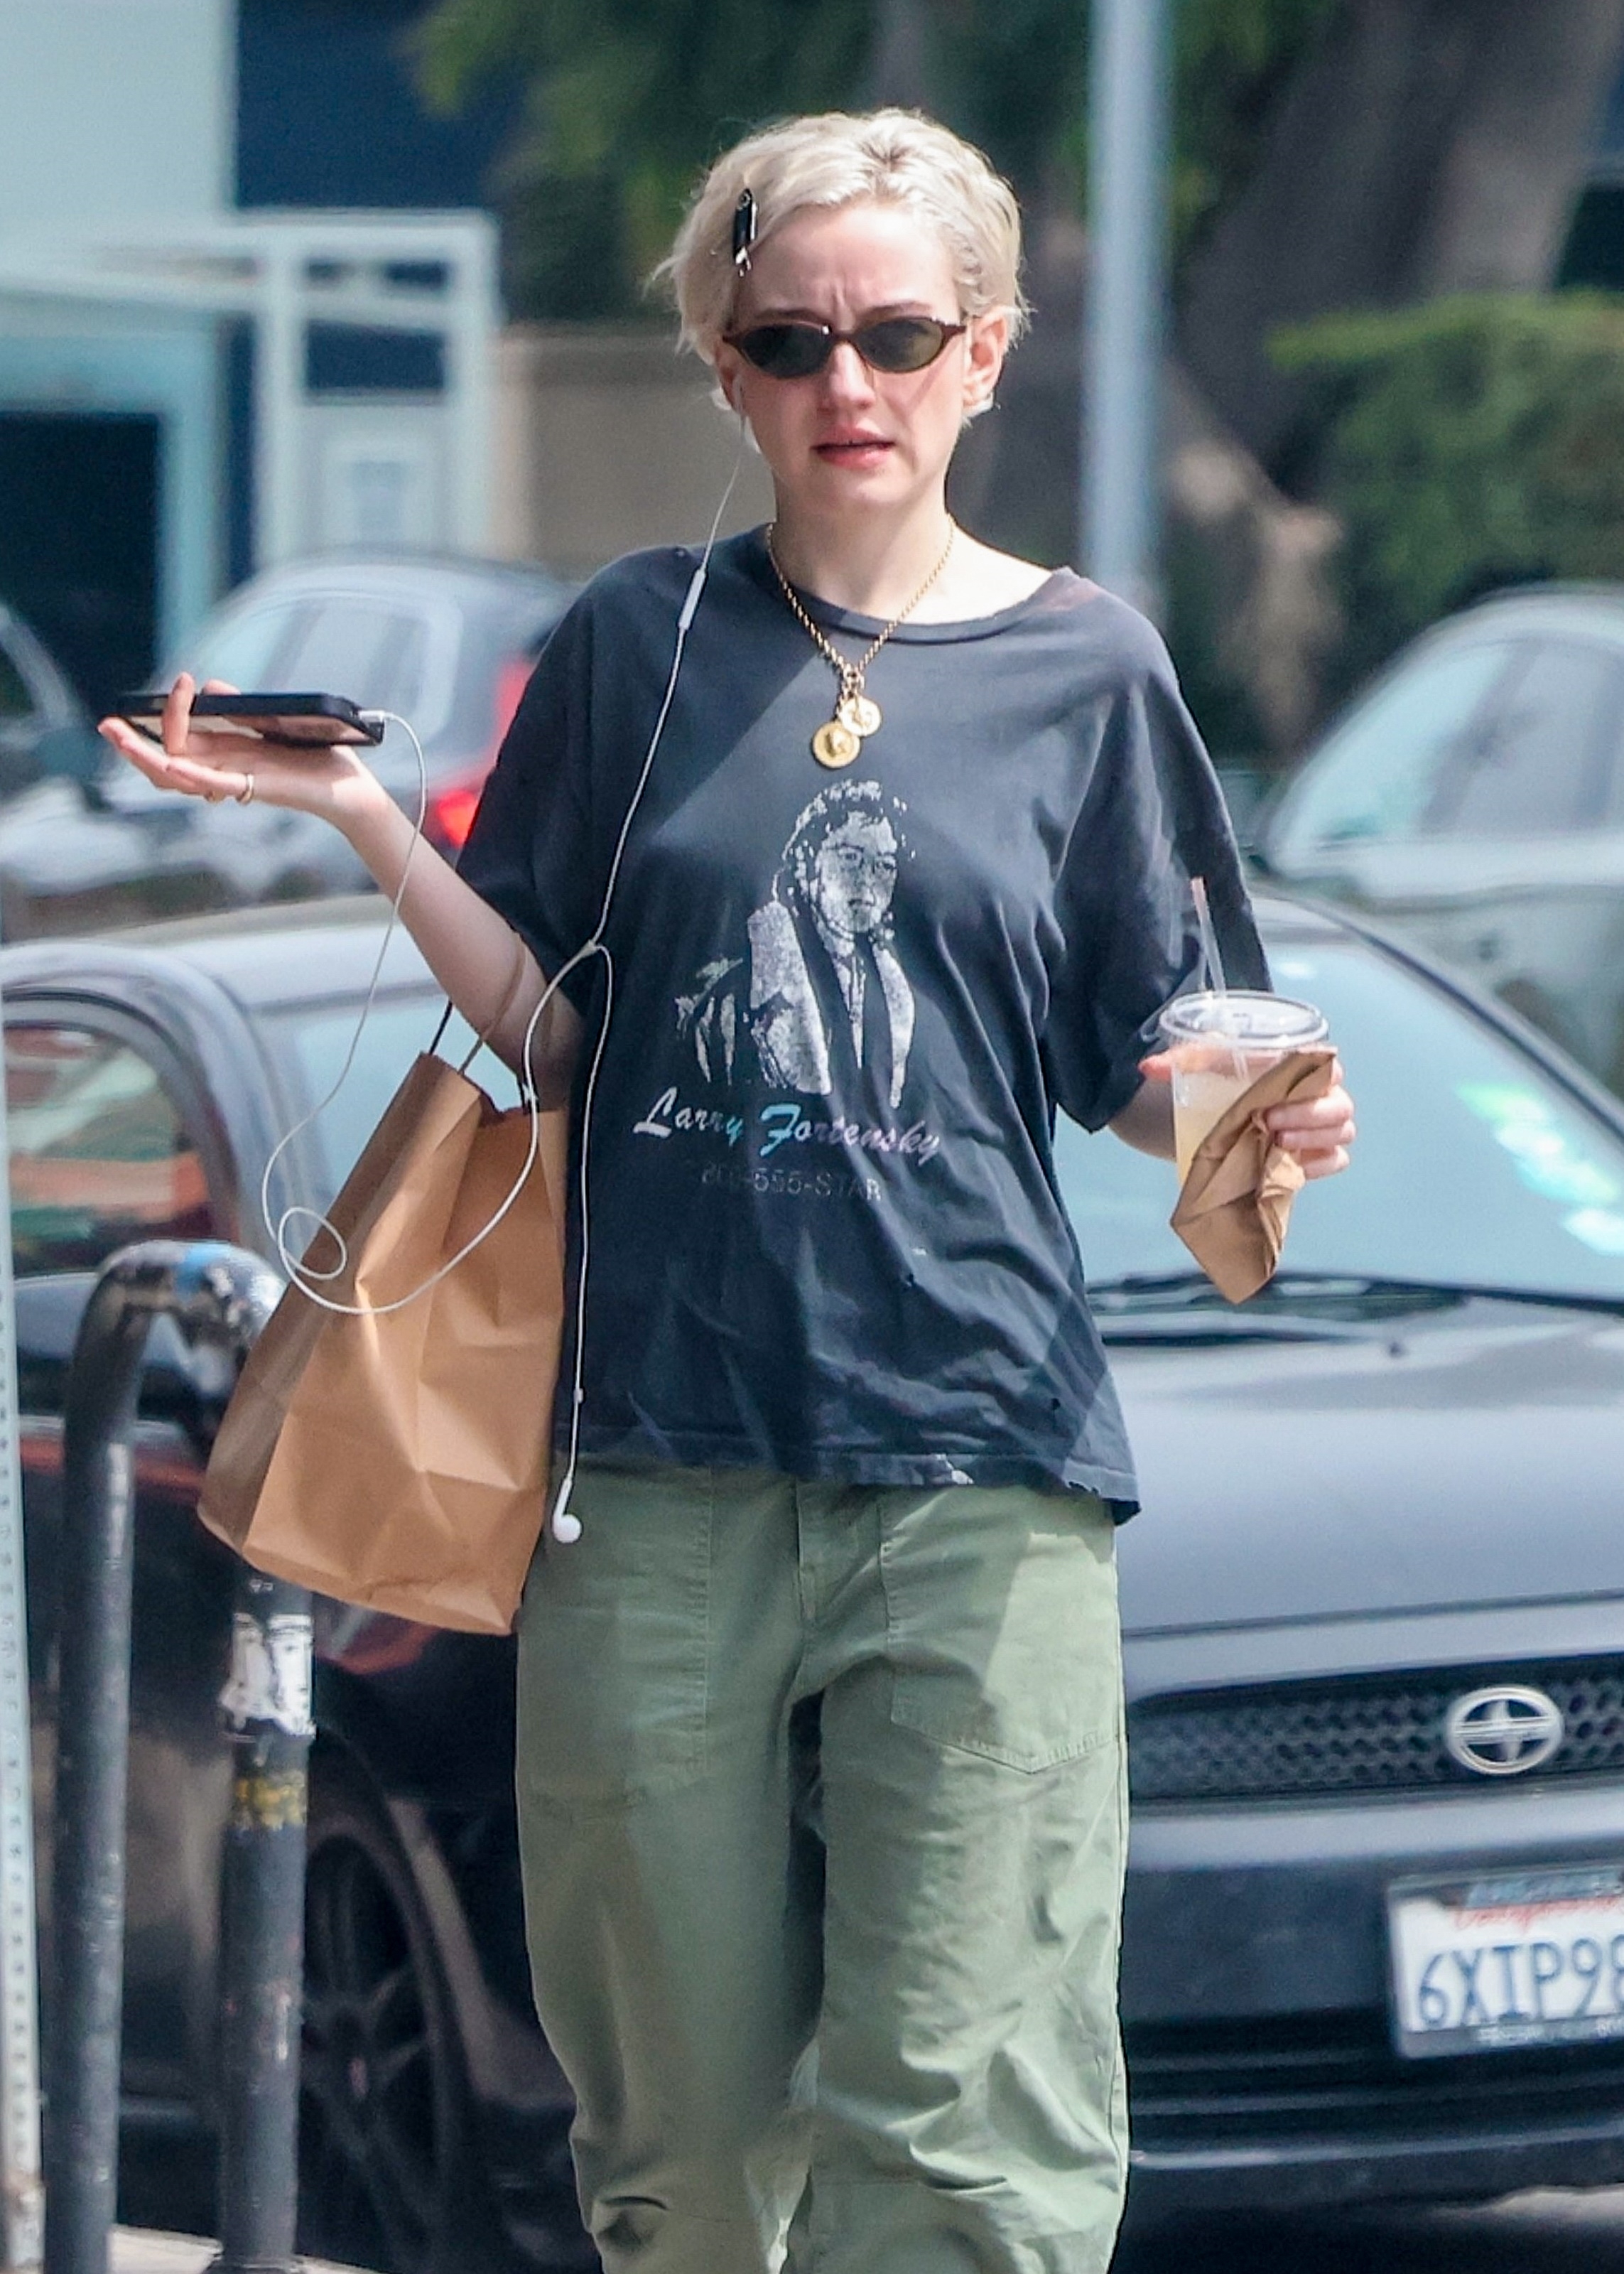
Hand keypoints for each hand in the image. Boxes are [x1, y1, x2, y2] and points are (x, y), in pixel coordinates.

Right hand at [97, 673, 391, 836]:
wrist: (347, 785)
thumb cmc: (310, 757)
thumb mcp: (266, 723)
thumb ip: (235, 708)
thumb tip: (210, 688)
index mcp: (221, 758)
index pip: (175, 744)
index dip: (166, 716)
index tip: (181, 680)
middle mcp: (220, 772)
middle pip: (161, 766)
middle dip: (130, 745)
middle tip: (107, 724)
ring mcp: (232, 782)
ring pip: (174, 778)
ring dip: (144, 758)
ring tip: (120, 737)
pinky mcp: (251, 788)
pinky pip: (210, 784)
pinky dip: (187, 775)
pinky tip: (169, 763)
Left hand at [1139, 1051, 1355, 1181]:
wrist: (1213, 1112)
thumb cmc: (1218, 1079)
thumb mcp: (1200, 1064)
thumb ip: (1180, 1060)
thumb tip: (1148, 1068)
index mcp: (1300, 1063)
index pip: (1327, 1064)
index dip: (1313, 1078)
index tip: (1278, 1092)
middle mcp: (1319, 1093)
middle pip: (1339, 1104)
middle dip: (1308, 1115)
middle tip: (1268, 1122)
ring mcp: (1321, 1126)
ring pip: (1342, 1131)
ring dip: (1313, 1138)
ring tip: (1276, 1142)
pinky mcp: (1316, 1154)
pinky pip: (1336, 1159)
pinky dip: (1319, 1163)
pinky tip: (1291, 1164)